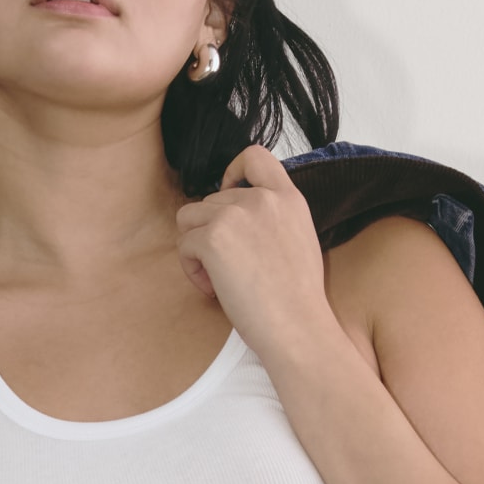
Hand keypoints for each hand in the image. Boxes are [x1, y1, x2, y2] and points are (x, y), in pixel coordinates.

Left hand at [175, 145, 333, 364]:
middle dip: (211, 233)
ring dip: (196, 249)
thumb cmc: (297, 299)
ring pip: (189, 219)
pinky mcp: (213, 238)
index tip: (227, 194)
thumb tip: (237, 221)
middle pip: (210, 199)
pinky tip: (214, 289)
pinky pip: (184, 245)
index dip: (232, 171)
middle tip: (228, 271)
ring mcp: (235, 215)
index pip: (255, 156)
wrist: (298, 327)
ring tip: (218, 279)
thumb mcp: (299, 240)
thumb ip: (273, 219)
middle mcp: (261, 199)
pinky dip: (191, 269)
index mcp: (288, 198)